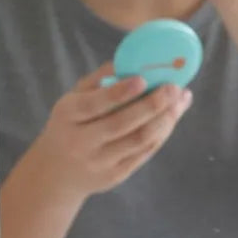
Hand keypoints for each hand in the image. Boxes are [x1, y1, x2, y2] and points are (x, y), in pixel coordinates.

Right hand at [27, 62, 193, 199]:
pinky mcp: (116, 175)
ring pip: (139, 140)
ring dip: (165, 119)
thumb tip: (131, 61)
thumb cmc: (71, 125)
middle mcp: (81, 141)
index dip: (119, 93)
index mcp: (67, 116)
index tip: (143, 79)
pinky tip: (173, 117)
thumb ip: (99, 80)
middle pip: (122, 124)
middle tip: (174, 88)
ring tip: (181, 100)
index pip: (93, 105)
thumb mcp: (73, 99)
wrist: (57, 172)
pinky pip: (145, 153)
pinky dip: (163, 133)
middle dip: (152, 105)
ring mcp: (99, 162)